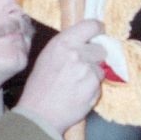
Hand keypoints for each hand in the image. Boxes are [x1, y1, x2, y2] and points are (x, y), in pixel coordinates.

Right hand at [16, 18, 105, 134]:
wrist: (39, 114)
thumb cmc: (39, 88)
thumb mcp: (47, 58)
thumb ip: (66, 47)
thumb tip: (85, 40)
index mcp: (62, 42)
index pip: (91, 25)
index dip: (98, 30)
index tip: (99, 33)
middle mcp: (76, 52)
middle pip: (100, 49)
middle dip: (95, 58)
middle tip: (81, 68)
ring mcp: (87, 69)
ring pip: (100, 68)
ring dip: (92, 75)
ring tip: (76, 85)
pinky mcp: (94, 85)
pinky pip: (100, 83)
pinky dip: (92, 89)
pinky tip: (78, 94)